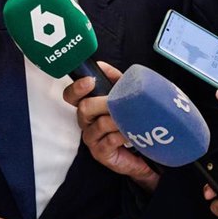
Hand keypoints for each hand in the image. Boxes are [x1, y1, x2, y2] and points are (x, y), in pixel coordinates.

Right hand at [62, 62, 158, 190]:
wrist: (145, 148)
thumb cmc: (131, 120)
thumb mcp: (125, 95)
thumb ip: (114, 79)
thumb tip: (101, 65)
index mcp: (88, 106)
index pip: (72, 96)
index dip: (77, 88)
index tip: (89, 81)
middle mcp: (86, 122)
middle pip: (84, 108)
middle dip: (103, 102)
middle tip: (117, 102)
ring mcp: (92, 138)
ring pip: (99, 123)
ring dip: (117, 118)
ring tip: (132, 117)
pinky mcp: (100, 153)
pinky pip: (109, 140)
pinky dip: (122, 134)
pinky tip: (131, 133)